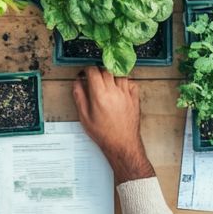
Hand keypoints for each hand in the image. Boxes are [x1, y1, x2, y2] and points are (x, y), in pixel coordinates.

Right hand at [71, 67, 153, 182]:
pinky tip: (120, 87)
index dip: (87, 69)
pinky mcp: (135, 98)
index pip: (93, 71)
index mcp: (100, 95)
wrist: (122, 144)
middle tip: (94, 76)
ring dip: (112, 74)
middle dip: (99, 70)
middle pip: (106, 70)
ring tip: (107, 81)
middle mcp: (114, 92)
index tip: (85, 72)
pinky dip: (125, 81)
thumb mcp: (85, 117)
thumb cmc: (104, 134)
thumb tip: (77, 83)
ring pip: (120, 74)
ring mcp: (126, 94)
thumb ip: (80, 97)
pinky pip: (131, 82)